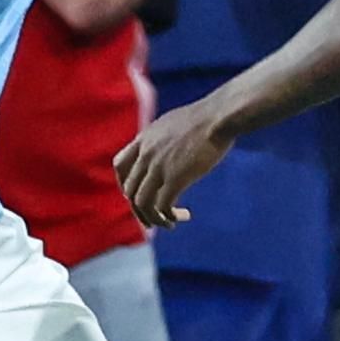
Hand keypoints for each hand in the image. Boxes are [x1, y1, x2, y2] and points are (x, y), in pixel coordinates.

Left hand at [114, 100, 233, 228]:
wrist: (219, 116)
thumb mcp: (174, 123)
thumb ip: (164, 138)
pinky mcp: (175, 178)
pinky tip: (179, 218)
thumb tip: (168, 148)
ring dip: (152, 218)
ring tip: (167, 224)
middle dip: (139, 209)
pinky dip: (168, 217)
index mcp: (145, 138)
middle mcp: (146, 153)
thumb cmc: (206, 117)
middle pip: (130, 189)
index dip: (125, 184)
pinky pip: (162, 206)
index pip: (120, 165)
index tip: (138, 194)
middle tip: (153, 218)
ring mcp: (159, 166)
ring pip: (142, 203)